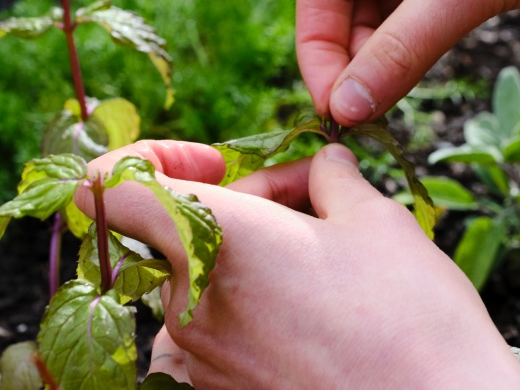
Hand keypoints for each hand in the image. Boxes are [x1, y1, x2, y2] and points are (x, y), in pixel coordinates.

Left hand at [74, 140, 519, 389]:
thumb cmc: (410, 315)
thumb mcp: (375, 219)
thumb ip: (330, 178)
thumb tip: (322, 165)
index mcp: (214, 241)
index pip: (109, 189)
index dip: (151, 159)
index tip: (216, 162)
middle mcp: (188, 304)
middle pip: (181, 228)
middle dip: (246, 203)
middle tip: (318, 201)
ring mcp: (201, 360)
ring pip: (202, 279)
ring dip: (252, 256)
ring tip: (328, 259)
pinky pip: (218, 330)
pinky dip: (256, 304)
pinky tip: (320, 309)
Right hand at [296, 0, 519, 124]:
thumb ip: (401, 50)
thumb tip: (344, 110)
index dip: (318, 43)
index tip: (332, 105)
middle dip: (353, 50)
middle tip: (361, 114)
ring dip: (390, 48)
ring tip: (391, 102)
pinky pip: (436, 1)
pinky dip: (425, 38)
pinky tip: (427, 72)